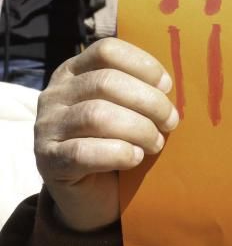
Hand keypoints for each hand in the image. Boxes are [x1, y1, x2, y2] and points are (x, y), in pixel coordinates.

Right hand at [34, 39, 177, 231]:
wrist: (93, 194)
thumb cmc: (119, 142)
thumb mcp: (128, 108)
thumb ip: (141, 89)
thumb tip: (169, 84)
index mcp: (75, 71)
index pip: (107, 51)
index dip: (143, 65)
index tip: (167, 87)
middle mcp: (55, 94)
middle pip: (105, 82)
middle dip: (149, 101)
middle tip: (171, 121)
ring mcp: (46, 127)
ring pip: (96, 115)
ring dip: (138, 129)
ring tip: (156, 143)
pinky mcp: (47, 161)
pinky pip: (84, 152)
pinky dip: (119, 153)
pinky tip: (136, 158)